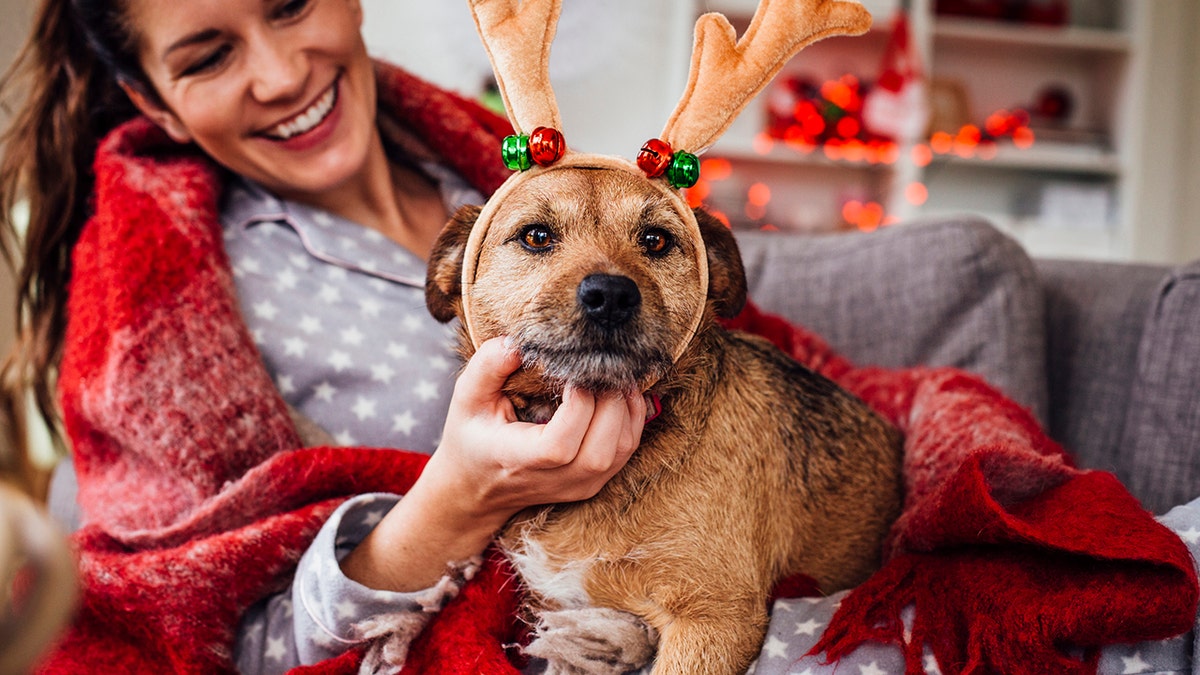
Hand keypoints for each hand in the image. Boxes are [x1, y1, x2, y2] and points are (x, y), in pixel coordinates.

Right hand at [340, 337, 645, 591]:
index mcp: (519, 461)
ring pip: (622, 447)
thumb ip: (487, 368)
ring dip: (626, 405)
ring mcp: (580, 485)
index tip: (572, 370)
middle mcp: (555, 480)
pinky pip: (627, 448)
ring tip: (614, 374)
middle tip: (601, 364)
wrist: (477, 488)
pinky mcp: (595, 481)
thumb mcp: (466, 400)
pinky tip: (621, 390)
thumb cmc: (473, 438)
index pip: (561, 445)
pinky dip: (632, 416)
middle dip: (610, 399)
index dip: (578, 403)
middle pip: (602, 448)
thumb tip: (517, 343)